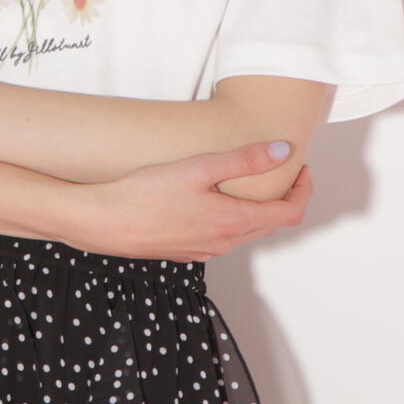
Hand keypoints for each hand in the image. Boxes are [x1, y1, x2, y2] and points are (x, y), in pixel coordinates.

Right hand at [68, 141, 313, 260]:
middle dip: (282, 198)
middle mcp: (222, 242)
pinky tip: (212, 199)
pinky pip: (219, 236)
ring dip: (255, 208)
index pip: (288, 214)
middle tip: (281, 170)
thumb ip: (244, 160)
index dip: (302, 191)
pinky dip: (230, 218)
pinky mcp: (183, 251)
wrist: (101, 222)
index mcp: (232, 221)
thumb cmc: (145, 193)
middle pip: (269, 224)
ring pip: (243, 231)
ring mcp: (202, 250)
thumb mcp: (199, 167)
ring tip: (248, 182)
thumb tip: (283, 152)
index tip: (300, 169)